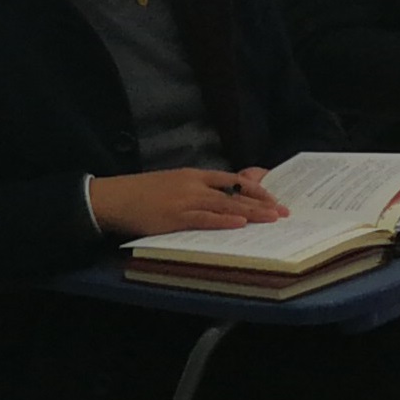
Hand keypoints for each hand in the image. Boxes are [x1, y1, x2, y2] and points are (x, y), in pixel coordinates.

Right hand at [90, 166, 290, 238]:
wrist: (115, 197)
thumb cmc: (143, 193)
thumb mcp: (175, 183)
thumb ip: (199, 189)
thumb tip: (223, 198)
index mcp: (194, 175)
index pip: (233, 181)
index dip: (256, 190)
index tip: (274, 199)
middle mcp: (194, 185)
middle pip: (235, 194)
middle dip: (262, 203)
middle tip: (284, 213)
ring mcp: (185, 201)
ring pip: (225, 206)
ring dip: (251, 213)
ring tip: (272, 219)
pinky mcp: (174, 216)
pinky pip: (204, 219)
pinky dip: (223, 222)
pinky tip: (240, 224)